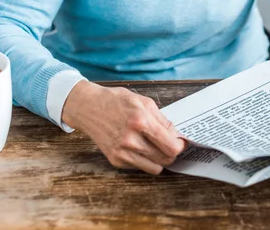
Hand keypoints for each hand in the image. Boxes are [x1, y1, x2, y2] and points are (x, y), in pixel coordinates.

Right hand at [62, 80, 185, 173]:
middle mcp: (131, 139)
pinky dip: (145, 160)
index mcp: (141, 121)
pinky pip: (140, 167)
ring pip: (154, 168)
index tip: (181, 142)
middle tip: (169, 144)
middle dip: (171, 153)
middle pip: (165, 159)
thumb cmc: (117, 101)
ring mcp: (122, 152)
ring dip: (159, 159)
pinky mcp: (115, 160)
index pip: (171, 146)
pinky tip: (140, 147)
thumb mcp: (144, 102)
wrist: (88, 107)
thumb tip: (177, 136)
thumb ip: (163, 121)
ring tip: (156, 147)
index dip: (180, 146)